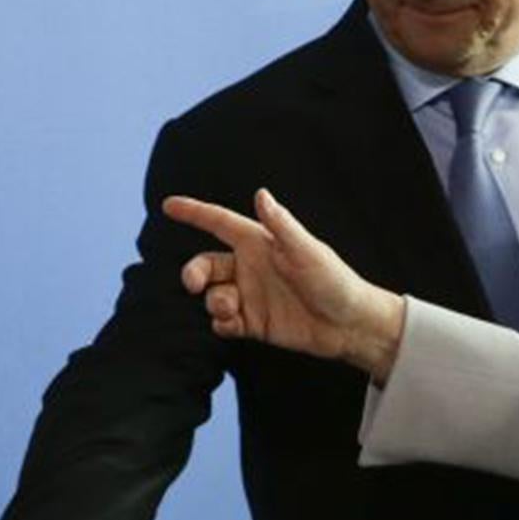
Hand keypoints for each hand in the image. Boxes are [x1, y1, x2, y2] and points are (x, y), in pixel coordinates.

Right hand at [164, 190, 405, 380]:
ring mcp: (251, 296)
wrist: (350, 325)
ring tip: (230, 308)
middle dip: (194, 272)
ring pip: (211, 295)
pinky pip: (222, 321)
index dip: (195, 213)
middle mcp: (252, 267)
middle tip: (194, 284)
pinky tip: (233, 323)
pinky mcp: (254, 323)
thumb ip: (281, 225)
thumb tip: (261, 194)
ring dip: (212, 301)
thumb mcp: (307, 251)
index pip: (221, 223)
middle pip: (206, 264)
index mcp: (261, 243)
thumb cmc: (335, 281)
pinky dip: (220, 322)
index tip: (168, 205)